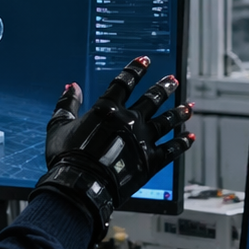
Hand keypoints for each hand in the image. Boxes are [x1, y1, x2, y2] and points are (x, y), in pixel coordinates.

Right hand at [33, 56, 193, 240]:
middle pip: (152, 98)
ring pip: (166, 121)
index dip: (135, 69)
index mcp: (107, 108)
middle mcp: (129, 120)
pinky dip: (182, 143)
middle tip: (172, 80)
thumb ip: (66, 104)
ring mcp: (142, 140)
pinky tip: (190, 137)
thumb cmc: (66, 159)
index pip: (125, 82)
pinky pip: (172, 149)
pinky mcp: (151, 161)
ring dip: (179, 112)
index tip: (145, 60)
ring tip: (188, 107)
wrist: (80, 187)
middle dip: (164, 87)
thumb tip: (71, 86)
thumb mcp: (59, 126)